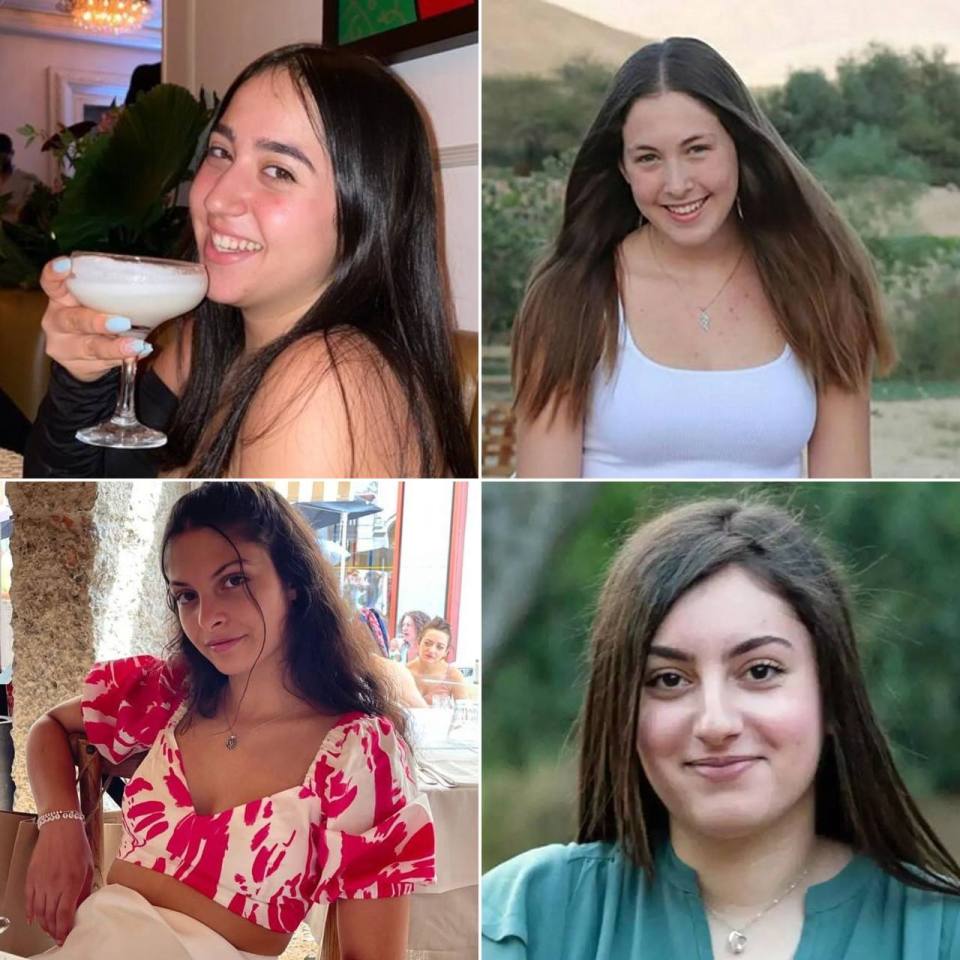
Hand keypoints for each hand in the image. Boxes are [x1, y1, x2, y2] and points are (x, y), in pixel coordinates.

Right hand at [24, 818, 93, 944]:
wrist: (60, 828)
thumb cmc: (76, 844)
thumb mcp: (88, 866)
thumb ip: (84, 888)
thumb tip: (81, 904)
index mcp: (71, 882)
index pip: (65, 915)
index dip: (64, 930)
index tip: (66, 936)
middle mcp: (54, 885)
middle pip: (50, 917)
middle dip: (54, 930)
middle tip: (58, 935)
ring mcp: (40, 883)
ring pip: (39, 912)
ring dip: (44, 924)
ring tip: (50, 929)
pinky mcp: (31, 879)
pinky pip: (29, 902)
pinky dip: (31, 913)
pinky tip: (35, 919)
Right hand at [40, 257, 152, 381]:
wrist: (82, 358)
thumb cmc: (94, 318)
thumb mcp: (94, 303)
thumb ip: (108, 294)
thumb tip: (149, 283)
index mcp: (61, 298)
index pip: (51, 283)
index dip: (55, 274)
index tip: (66, 264)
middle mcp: (57, 321)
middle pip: (73, 319)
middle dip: (98, 321)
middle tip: (122, 322)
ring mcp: (64, 346)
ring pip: (90, 346)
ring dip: (115, 346)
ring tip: (136, 345)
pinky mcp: (76, 366)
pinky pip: (103, 362)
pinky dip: (123, 358)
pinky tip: (138, 353)